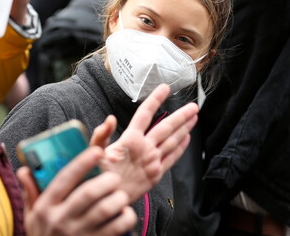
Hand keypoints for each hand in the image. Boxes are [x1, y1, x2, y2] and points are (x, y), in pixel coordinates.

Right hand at [18, 146, 136, 235]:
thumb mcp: (31, 217)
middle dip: (107, 180)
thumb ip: (30, 192)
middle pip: (89, 192)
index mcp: (45, 207)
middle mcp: (60, 220)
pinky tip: (125, 213)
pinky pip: (117, 227)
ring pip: (106, 208)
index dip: (83, 162)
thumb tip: (24, 169)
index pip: (65, 178)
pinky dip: (126, 217)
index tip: (97, 151)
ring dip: (119, 198)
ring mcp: (78, 234)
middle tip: (114, 177)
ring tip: (120, 195)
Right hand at [92, 84, 198, 202]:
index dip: (155, 99)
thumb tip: (110, 119)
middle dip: (181, 115)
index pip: (145, 114)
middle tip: (193, 106)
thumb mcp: (95, 153)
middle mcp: (145, 149)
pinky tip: (187, 138)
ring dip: (185, 127)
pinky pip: (173, 157)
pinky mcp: (157, 174)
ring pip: (173, 140)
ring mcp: (153, 161)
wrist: (107, 202)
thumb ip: (102, 134)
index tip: (165, 88)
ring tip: (194, 117)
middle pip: (166, 127)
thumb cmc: (99, 176)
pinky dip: (181, 146)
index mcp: (130, 140)